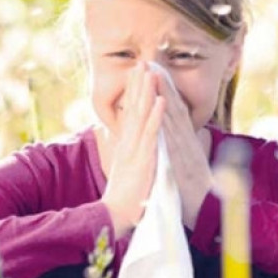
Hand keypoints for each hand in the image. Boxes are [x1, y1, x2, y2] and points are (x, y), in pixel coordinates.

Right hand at [101, 63, 165, 238]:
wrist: (117, 216)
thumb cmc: (125, 196)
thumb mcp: (126, 169)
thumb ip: (127, 153)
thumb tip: (125, 142)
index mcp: (127, 145)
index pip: (130, 112)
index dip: (133, 92)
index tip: (136, 72)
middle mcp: (129, 143)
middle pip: (133, 108)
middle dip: (137, 84)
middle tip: (141, 61)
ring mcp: (135, 150)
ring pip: (141, 116)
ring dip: (146, 92)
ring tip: (149, 71)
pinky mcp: (143, 160)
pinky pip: (151, 135)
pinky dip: (156, 117)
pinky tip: (160, 100)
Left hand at [154, 70, 213, 230]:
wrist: (207, 216)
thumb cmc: (196, 195)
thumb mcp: (190, 168)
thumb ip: (188, 150)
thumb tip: (189, 136)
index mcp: (186, 144)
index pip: (174, 113)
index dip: (165, 92)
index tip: (154, 72)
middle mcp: (187, 144)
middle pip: (173, 109)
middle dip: (162, 85)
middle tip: (151, 62)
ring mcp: (186, 152)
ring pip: (173, 119)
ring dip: (164, 96)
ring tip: (153, 75)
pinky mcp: (183, 164)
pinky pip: (173, 141)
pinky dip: (167, 123)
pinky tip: (162, 108)